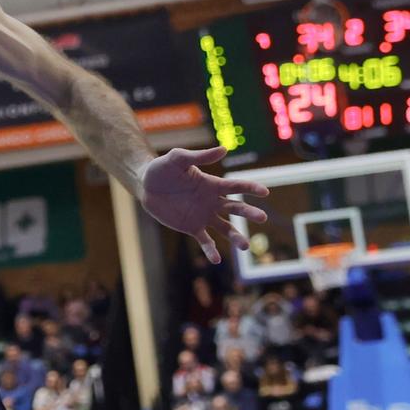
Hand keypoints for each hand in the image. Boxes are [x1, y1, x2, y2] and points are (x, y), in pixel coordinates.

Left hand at [139, 147, 268, 263]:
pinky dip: (211, 250)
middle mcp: (213, 202)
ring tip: (245, 246)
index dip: (250, 188)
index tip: (264, 192)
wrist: (145, 185)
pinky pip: (205, 241)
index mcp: (212, 185)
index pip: (236, 186)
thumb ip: (199, 156)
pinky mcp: (192, 228)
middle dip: (249, 213)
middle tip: (262, 218)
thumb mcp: (177, 158)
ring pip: (226, 228)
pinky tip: (216, 260)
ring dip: (236, 237)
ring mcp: (204, 216)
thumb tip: (224, 149)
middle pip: (236, 208)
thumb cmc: (162, 169)